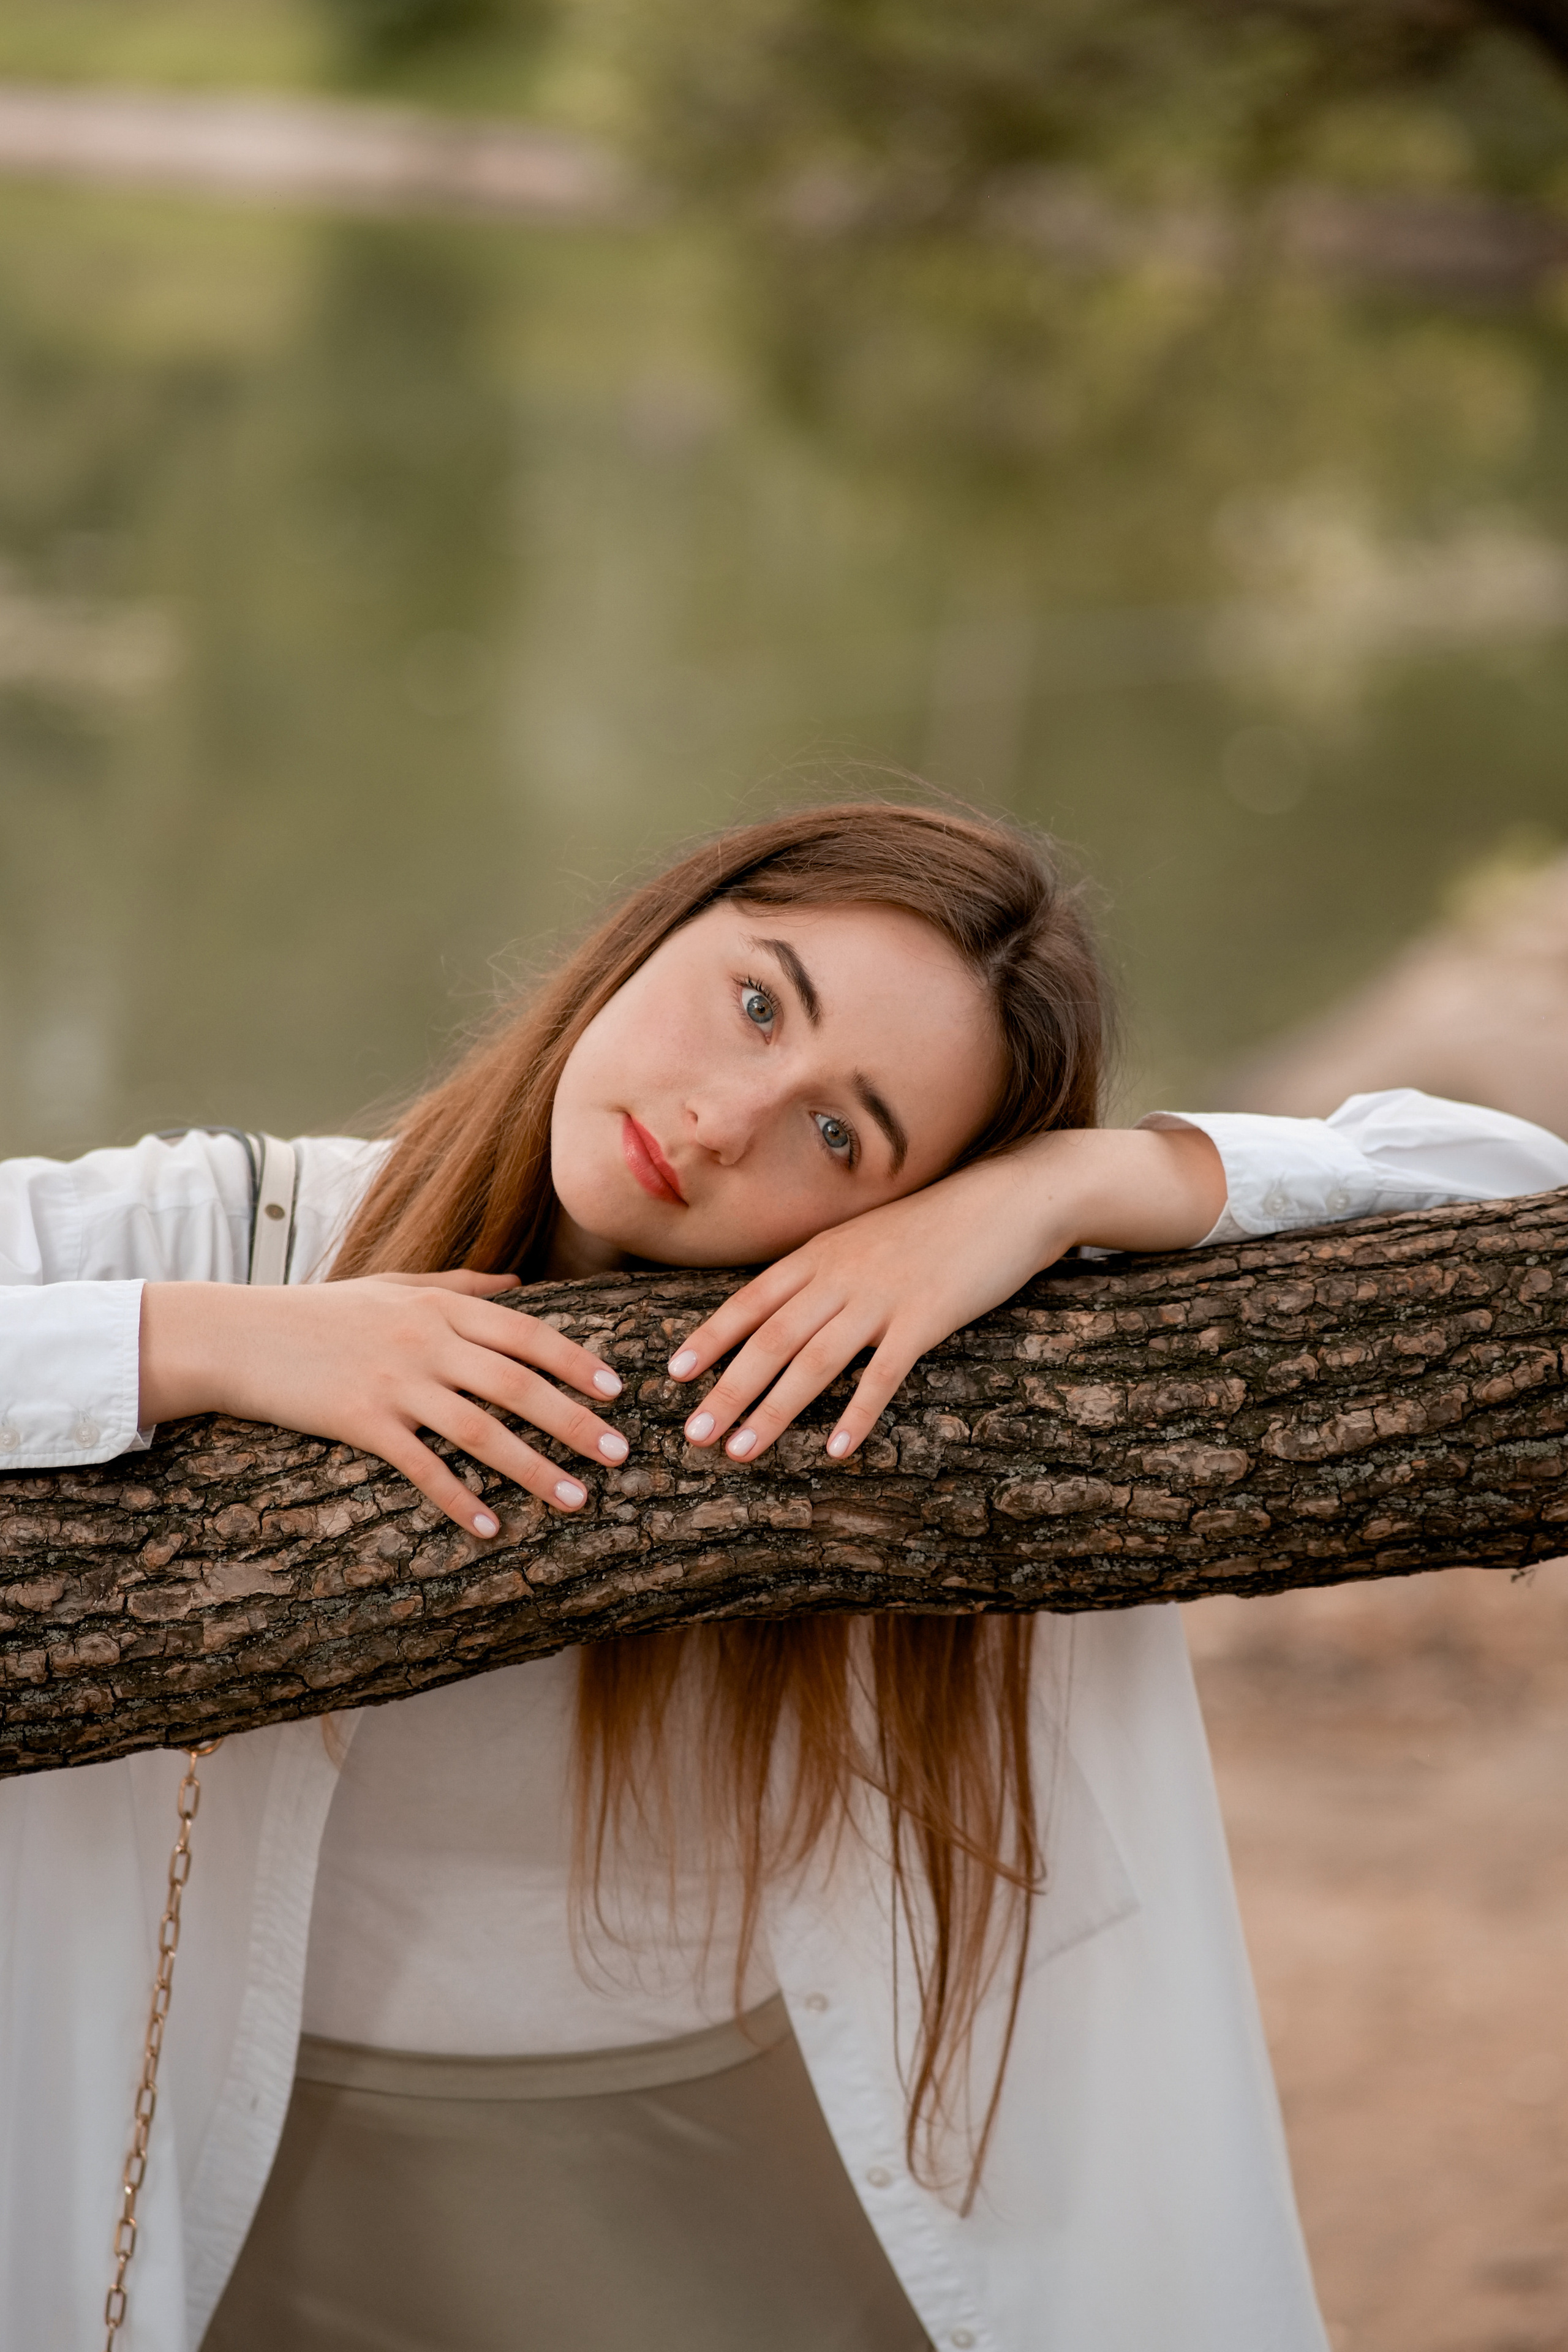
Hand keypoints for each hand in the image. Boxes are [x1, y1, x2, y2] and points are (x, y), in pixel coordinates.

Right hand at [138, 1272, 627, 1536]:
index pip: (527, 1335)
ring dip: (532, 1470)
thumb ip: (460, 1286)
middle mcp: (427, 1342)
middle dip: (574, 1422)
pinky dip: (459, 1499)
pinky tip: (489, 1528)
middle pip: (519, 1385)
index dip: (576, 1363)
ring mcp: (395, 1383)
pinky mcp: (362, 1422)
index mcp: (440, 1307)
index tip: (616, 1392)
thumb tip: (518, 1285)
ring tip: (574, 1500)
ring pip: (482, 1431)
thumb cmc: (322, 1310)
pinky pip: (423, 1467)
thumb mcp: (394, 1285)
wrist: (240, 1334)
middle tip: (618, 1454)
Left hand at [666, 1125, 1224, 1462]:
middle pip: (771, 1339)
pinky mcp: (927, 1318)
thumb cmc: (938, 1220)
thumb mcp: (868, 1235)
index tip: (673, 1374)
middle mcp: (842, 1274)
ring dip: (773, 1411)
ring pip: (814, 1361)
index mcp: (822, 1253)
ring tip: (740, 1451)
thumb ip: (828, 1268)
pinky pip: (883, 1374)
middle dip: (727, 1389)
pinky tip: (834, 1450)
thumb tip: (789, 1304)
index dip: (710, 1338)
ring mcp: (883, 1296)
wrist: (1008, 1197)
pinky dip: (856, 1413)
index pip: (751, 1299)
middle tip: (692, 1434)